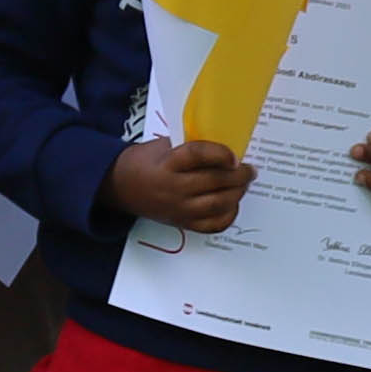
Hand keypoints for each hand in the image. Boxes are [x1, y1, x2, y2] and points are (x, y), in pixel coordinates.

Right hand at [107, 135, 252, 234]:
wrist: (121, 187)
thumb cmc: (144, 162)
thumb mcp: (162, 146)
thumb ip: (189, 147)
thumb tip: (223, 148)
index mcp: (167, 163)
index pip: (197, 155)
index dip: (220, 154)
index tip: (234, 156)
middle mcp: (174, 188)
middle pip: (214, 181)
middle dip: (239, 176)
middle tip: (250, 170)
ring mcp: (179, 208)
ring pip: (218, 204)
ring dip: (237, 194)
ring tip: (243, 185)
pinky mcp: (182, 223)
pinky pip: (213, 225)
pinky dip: (228, 215)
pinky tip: (232, 204)